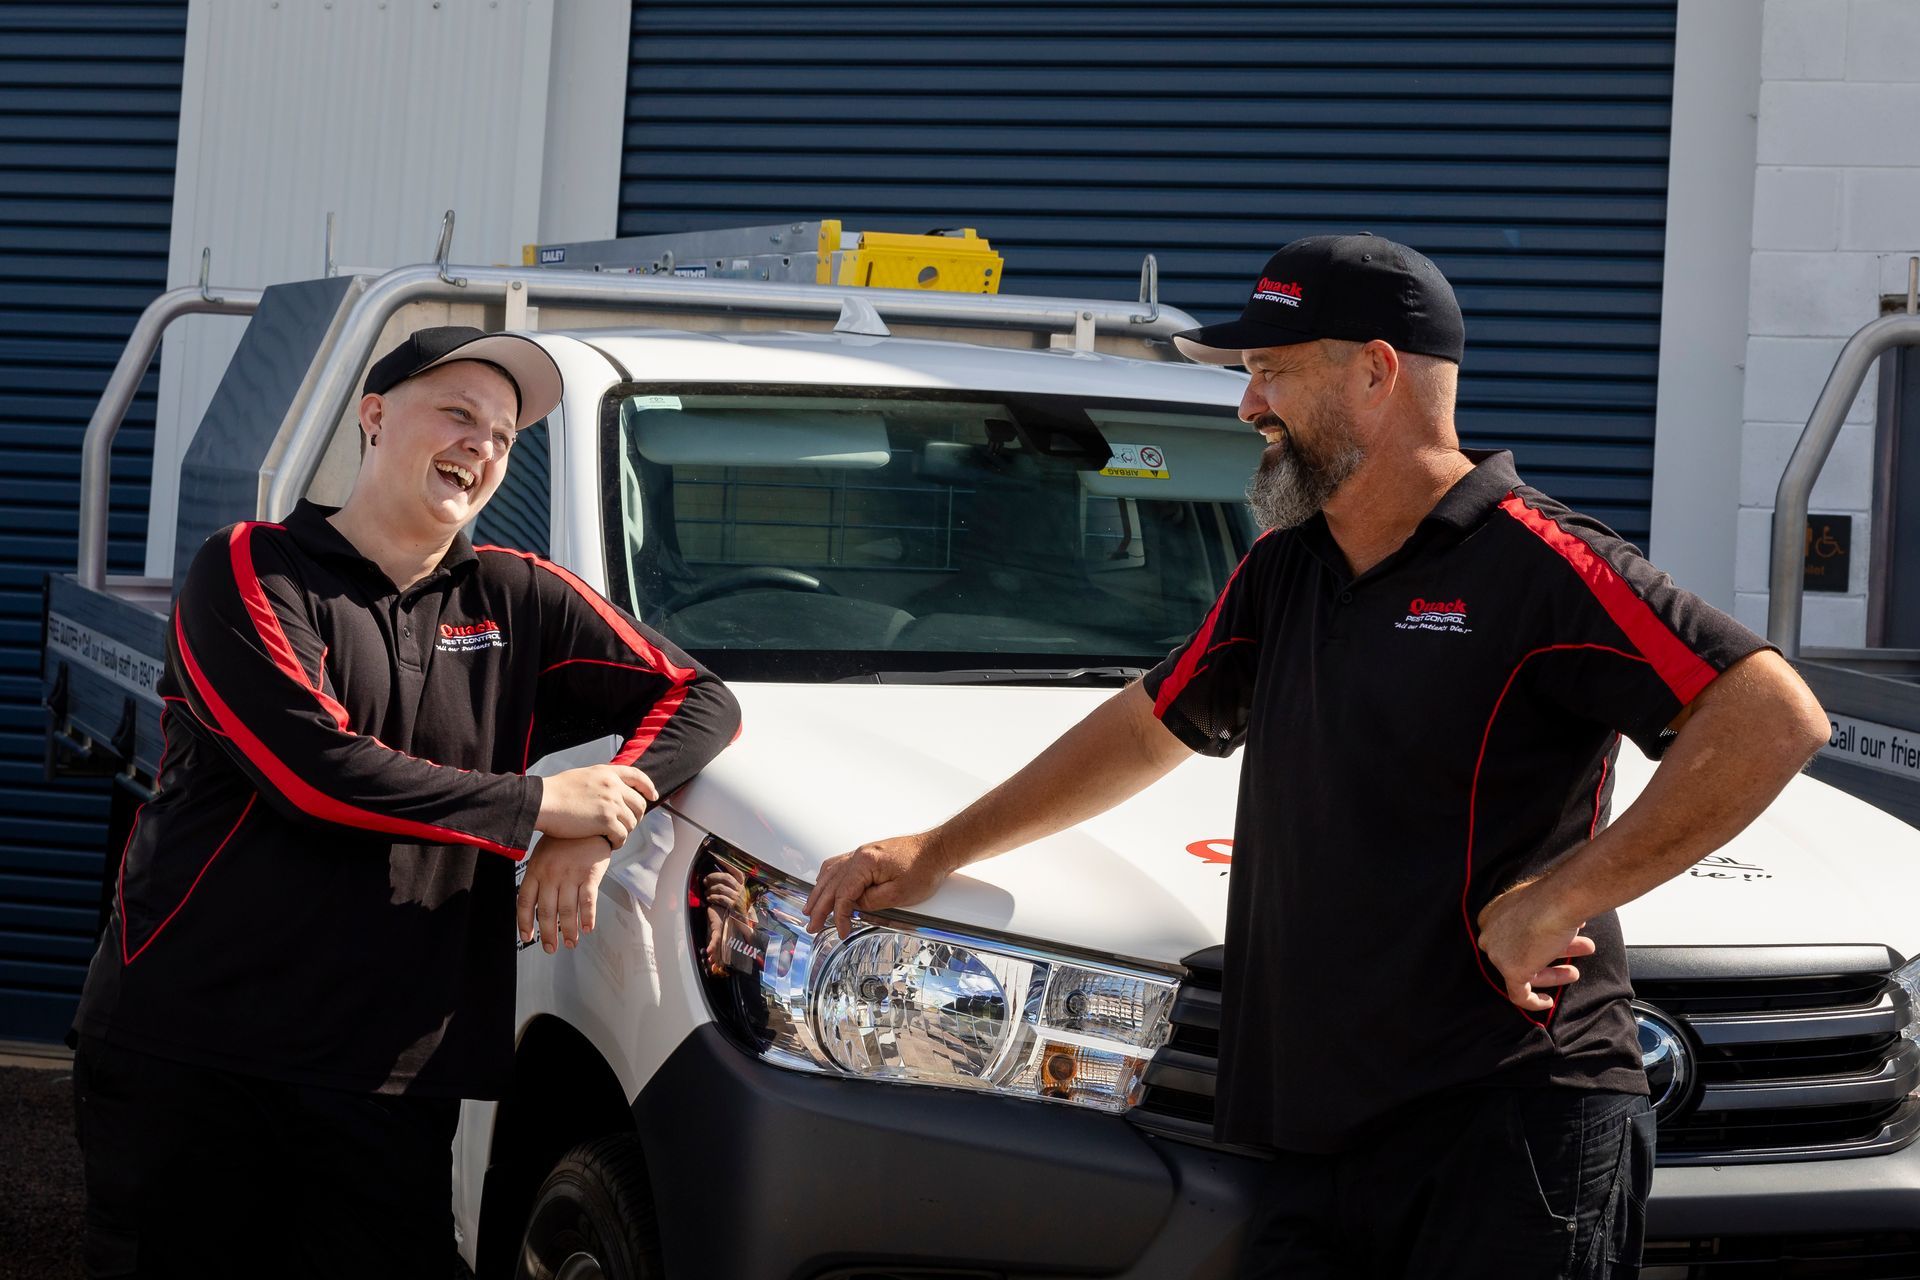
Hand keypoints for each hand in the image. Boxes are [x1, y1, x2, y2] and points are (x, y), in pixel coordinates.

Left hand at [518, 834, 614, 952]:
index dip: (525, 923)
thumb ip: (538, 876)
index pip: (525, 902)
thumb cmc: (565, 840)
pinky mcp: (589, 874)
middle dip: (548, 934)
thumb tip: (534, 904)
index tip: (527, 938)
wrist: (589, 822)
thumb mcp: (543, 854)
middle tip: (551, 948)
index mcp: (535, 870)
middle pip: (546, 911)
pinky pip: (587, 901)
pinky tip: (588, 928)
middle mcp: (550, 875)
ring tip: (571, 943)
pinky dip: (588, 917)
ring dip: (569, 931)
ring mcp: (570, 875)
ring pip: (566, 910)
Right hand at [536, 765, 655, 843]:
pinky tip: (609, 844)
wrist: (542, 802)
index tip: (652, 795)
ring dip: (624, 832)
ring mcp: (611, 803)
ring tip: (613, 836)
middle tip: (626, 825)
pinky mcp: (606, 821)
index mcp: (606, 773)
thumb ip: (599, 781)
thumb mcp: (582, 776)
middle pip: (639, 803)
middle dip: (636, 817)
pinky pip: (622, 836)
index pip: (636, 775)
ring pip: (632, 822)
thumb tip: (608, 791)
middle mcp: (613, 786)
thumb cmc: (554, 792)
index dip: (647, 786)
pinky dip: (617, 842)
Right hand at [803, 832, 953, 939]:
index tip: (841, 931)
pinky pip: (839, 865)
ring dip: (819, 892)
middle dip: (820, 907)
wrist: (937, 850)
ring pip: (831, 873)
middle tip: (811, 925)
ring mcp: (862, 853)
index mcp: (865, 863)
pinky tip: (824, 885)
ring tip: (810, 909)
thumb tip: (854, 907)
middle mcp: (859, 855)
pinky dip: (828, 878)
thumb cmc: (924, 868)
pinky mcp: (867, 854)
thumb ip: (871, 902)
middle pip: (831, 884)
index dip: (840, 916)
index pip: (843, 895)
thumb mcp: (899, 894)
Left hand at [1475, 877, 1594, 1012]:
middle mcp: (1489, 935)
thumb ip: (1539, 917)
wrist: (1559, 902)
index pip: (1511, 936)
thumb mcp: (1540, 904)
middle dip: (1551, 953)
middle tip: (1575, 952)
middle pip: (1520, 951)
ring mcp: (1497, 954)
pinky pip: (1518, 994)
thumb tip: (1557, 925)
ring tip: (1574, 972)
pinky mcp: (1510, 971)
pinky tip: (1549, 1001)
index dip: (1537, 940)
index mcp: (1492, 916)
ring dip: (1553, 972)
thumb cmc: (1554, 898)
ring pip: (1525, 970)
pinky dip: (1533, 1001)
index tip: (1558, 944)